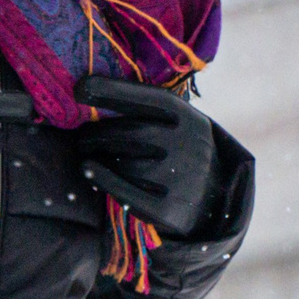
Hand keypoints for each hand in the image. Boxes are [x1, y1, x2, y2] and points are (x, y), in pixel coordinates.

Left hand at [71, 77, 219, 241]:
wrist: (218, 200)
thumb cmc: (185, 152)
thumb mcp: (181, 125)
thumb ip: (150, 110)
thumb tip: (96, 90)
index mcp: (190, 119)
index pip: (148, 98)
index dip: (111, 90)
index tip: (80, 88)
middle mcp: (187, 147)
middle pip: (128, 133)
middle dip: (96, 133)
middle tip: (81, 136)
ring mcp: (180, 180)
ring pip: (123, 163)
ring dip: (99, 156)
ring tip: (89, 153)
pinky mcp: (169, 210)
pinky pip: (125, 192)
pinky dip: (101, 178)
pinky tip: (87, 170)